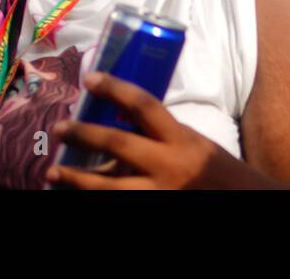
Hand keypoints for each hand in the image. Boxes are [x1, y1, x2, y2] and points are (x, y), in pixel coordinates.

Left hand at [47, 72, 278, 188]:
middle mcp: (167, 164)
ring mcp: (157, 193)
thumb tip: (121, 120)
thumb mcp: (192, 143)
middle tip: (60, 126)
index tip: (91, 78)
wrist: (237, 199)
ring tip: (52, 170)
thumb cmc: (213, 168)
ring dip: (75, 177)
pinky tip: (74, 194)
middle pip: (117, 144)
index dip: (115, 89)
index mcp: (180, 139)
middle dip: (84, 134)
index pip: (144, 105)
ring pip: (107, 186)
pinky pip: (116, 202)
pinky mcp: (151, 209)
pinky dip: (92, 199)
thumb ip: (161, 135)